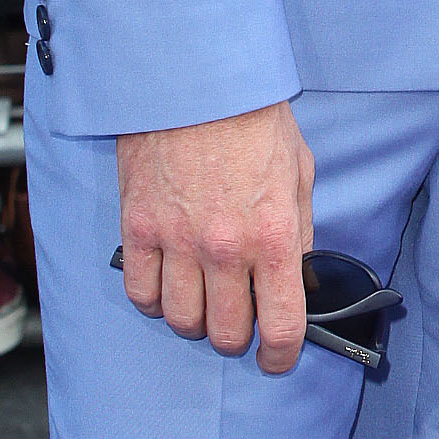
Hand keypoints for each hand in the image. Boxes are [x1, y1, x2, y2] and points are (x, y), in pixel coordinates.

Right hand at [116, 100, 315, 371]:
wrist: (196, 79)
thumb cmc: (251, 119)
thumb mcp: (299, 173)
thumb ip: (299, 230)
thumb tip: (296, 273)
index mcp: (274, 236)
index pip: (282, 327)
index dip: (281, 356)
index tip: (276, 359)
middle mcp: (226, 249)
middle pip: (226, 334)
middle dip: (237, 338)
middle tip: (239, 321)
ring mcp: (178, 242)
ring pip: (181, 321)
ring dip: (194, 320)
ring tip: (202, 299)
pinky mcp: (139, 228)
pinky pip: (140, 293)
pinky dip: (153, 298)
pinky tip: (167, 282)